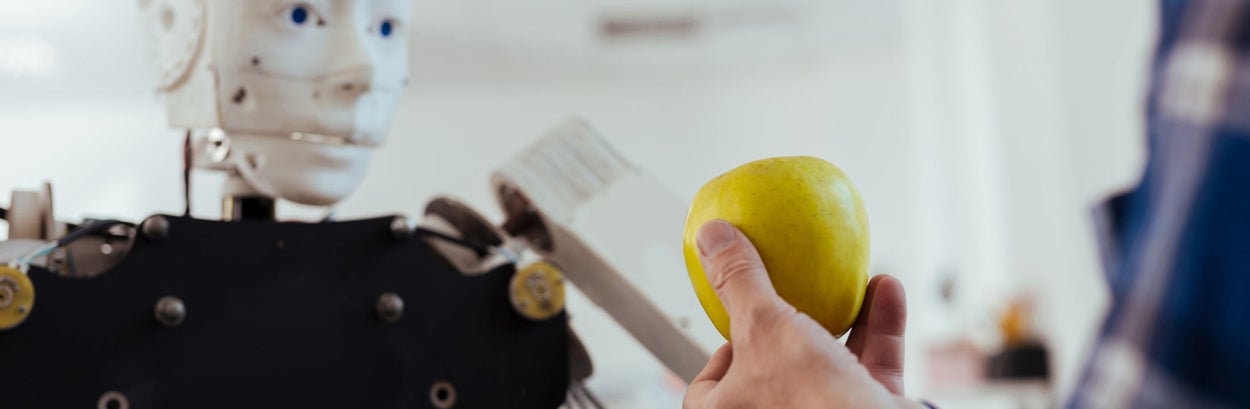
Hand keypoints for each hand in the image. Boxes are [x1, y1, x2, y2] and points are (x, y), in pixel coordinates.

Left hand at [683, 220, 918, 408]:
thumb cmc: (806, 396)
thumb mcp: (761, 325)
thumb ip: (738, 279)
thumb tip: (712, 236)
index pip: (708, 388)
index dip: (720, 351)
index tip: (738, 318)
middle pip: (773, 370)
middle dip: (788, 328)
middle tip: (793, 296)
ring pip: (829, 364)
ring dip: (844, 317)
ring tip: (850, 280)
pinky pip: (871, 366)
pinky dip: (880, 328)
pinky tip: (885, 289)